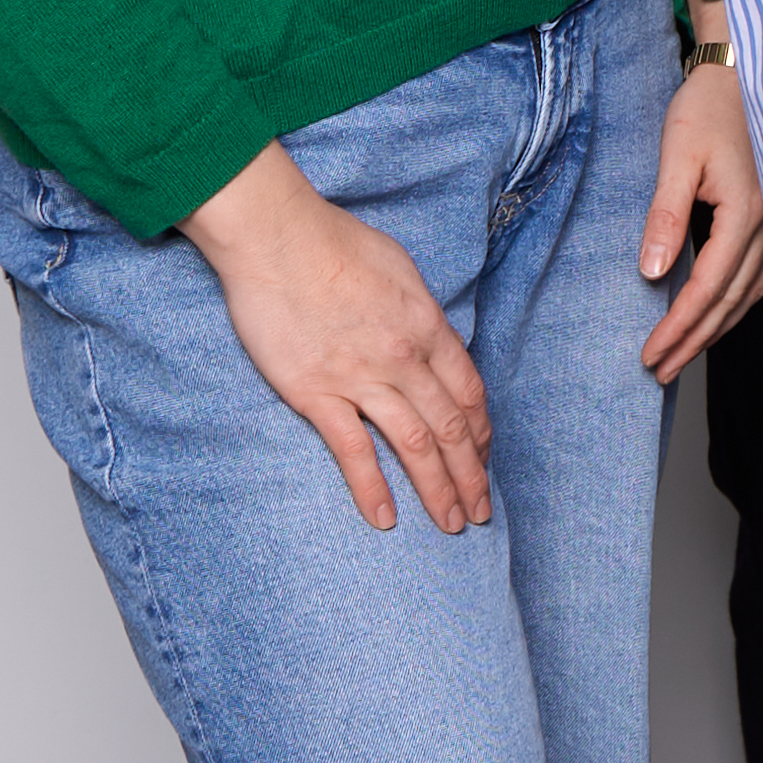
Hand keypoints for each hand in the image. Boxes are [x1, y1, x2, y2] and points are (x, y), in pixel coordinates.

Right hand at [178, 142, 493, 532]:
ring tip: (452, 523)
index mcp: (429, 327)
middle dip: (471, 474)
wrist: (279, 239)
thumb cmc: (336, 244)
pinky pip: (353, 452)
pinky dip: (373, 490)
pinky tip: (387, 520)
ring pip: (415, 446)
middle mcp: (405, 359)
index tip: (484, 458)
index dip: (481, 431)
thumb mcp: (401, 270)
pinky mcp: (317, 394)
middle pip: (452, 427)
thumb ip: (420, 314)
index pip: (469, 392)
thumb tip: (432, 340)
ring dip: (438, 490)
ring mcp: (362, 379)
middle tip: (482, 510)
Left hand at [638, 3, 762, 382]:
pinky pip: (759, 276)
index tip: (650, 355)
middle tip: (661, 371)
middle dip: (695, 341)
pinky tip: (719, 311)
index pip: (707, 289)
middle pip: (731, 302)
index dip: (678, 328)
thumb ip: (666, 215)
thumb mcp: (677, 156)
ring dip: (716, 328)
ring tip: (684, 352)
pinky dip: (736, 303)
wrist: (744, 74)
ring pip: (749, 294)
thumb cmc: (708, 108)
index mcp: (745, 214)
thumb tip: (652, 272)